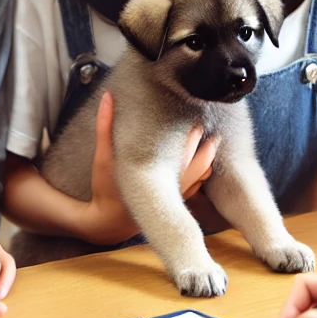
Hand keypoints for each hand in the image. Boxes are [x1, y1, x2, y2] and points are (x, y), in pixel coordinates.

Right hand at [81, 91, 216, 244]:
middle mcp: (168, 184)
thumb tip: (108, 97)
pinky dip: (204, 173)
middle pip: (196, 161)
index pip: (180, 149)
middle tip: (207, 126)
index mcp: (152, 171)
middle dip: (204, 143)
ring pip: (201, 175)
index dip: (192, 134)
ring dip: (208, 158)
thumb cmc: (105, 186)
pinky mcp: (175, 201)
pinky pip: (197, 186)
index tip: (196, 118)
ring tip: (213, 141)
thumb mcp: (103, 156)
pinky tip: (208, 161)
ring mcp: (174, 194)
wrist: (108, 221)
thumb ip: (105, 126)